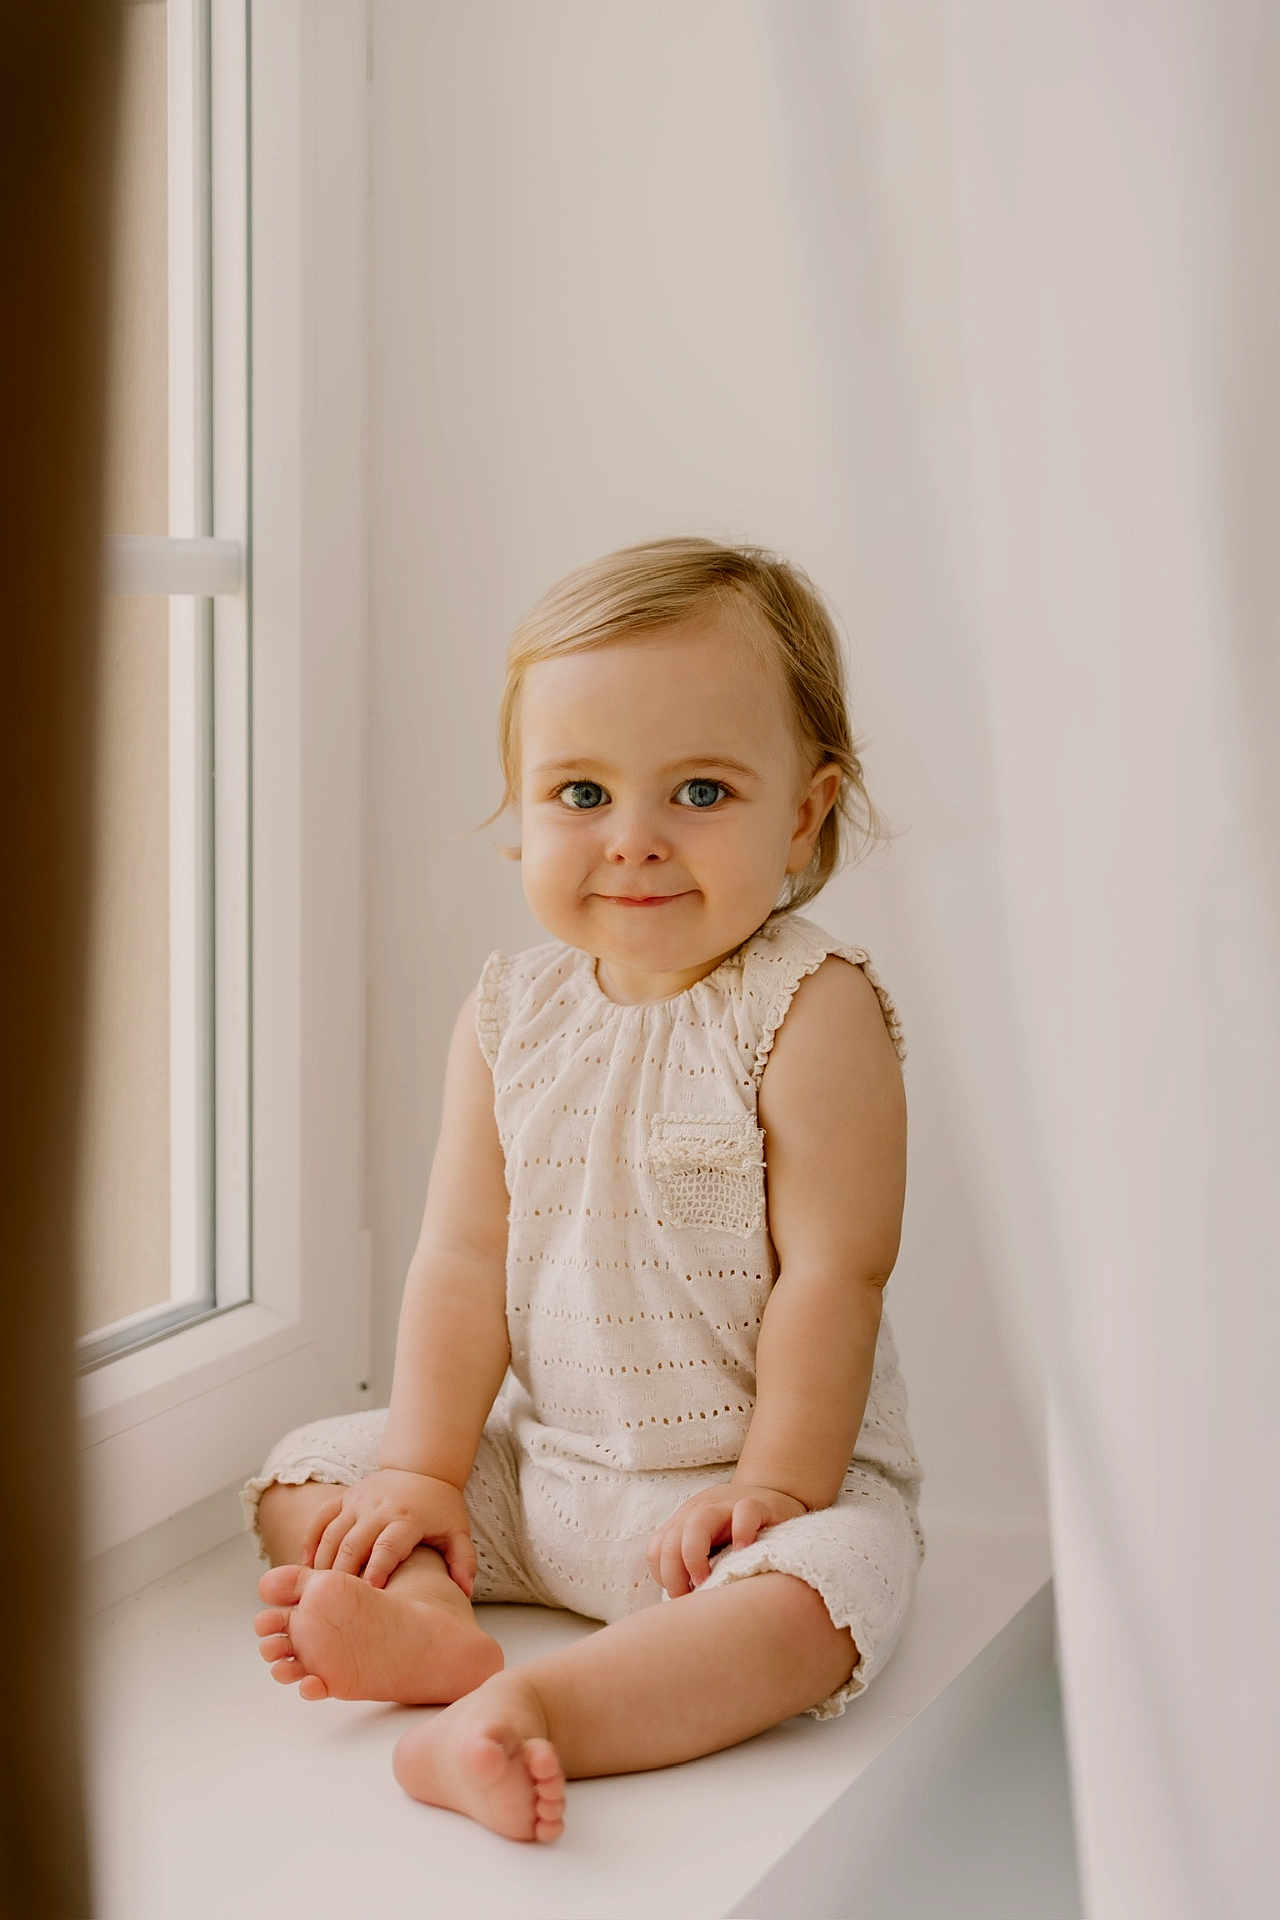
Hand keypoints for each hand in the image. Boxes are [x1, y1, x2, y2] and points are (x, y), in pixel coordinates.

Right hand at [301, 1467, 476, 1595]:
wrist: (422, 1467)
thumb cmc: (440, 1508)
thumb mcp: (458, 1532)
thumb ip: (463, 1561)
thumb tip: (464, 1592)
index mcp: (408, 1518)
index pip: (388, 1546)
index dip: (377, 1569)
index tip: (369, 1594)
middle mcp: (379, 1508)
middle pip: (353, 1544)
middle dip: (343, 1576)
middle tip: (335, 1605)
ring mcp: (358, 1501)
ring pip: (332, 1534)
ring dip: (323, 1564)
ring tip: (318, 1593)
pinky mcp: (344, 1497)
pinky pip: (320, 1519)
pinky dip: (310, 1542)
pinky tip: (305, 1567)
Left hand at [645, 1482, 808, 1598]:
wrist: (776, 1498)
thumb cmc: (740, 1535)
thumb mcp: (712, 1547)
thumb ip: (693, 1564)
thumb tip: (680, 1608)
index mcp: (685, 1522)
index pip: (657, 1548)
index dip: (664, 1577)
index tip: (682, 1597)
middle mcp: (701, 1512)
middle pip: (670, 1539)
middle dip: (674, 1574)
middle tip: (691, 1595)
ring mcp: (728, 1506)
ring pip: (698, 1522)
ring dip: (694, 1554)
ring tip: (706, 1580)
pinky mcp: (758, 1505)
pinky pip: (745, 1512)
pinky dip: (741, 1530)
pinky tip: (742, 1550)